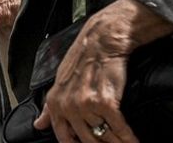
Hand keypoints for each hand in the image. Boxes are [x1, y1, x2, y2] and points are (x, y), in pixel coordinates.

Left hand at [33, 0, 172, 142]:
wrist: (102, 40)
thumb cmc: (83, 58)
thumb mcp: (59, 81)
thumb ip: (49, 107)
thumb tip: (38, 126)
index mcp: (55, 103)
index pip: (64, 138)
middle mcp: (69, 106)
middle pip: (88, 140)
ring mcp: (86, 105)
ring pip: (104, 136)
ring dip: (117, 142)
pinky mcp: (106, 102)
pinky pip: (119, 129)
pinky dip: (129, 138)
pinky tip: (134, 141)